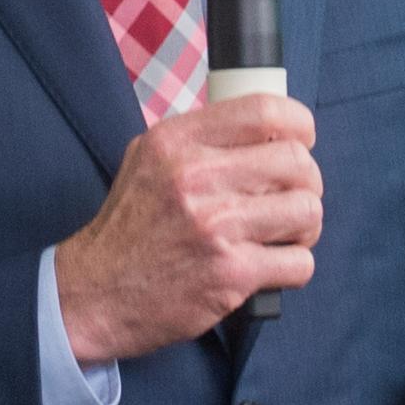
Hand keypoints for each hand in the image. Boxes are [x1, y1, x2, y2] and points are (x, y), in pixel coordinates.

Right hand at [54, 93, 316, 365]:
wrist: (96, 293)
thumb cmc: (130, 226)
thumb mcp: (147, 159)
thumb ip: (201, 138)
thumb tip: (266, 128)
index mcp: (177, 141)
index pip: (266, 111)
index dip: (299, 126)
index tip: (300, 142)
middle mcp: (196, 177)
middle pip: (297, 162)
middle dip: (306, 183)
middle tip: (290, 198)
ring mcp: (216, 227)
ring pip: (308, 210)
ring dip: (304, 227)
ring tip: (283, 235)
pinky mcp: (231, 275)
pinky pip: (300, 262)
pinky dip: (293, 268)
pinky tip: (270, 267)